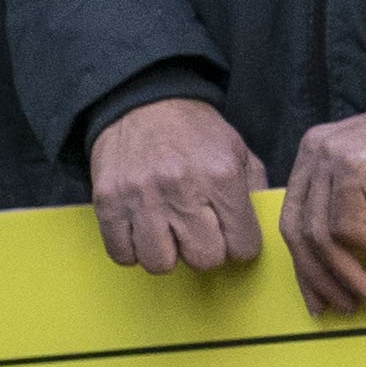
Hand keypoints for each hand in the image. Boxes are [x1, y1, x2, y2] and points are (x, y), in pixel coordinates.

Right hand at [90, 99, 266, 275]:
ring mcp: (141, 197)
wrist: (142, 102)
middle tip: (198, 233)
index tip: (231, 236)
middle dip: (204, 251)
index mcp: (221, 176)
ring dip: (166, 254)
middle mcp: (181, 189)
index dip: (240, 244)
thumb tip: (257, 232)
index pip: (243, 245)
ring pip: (160, 264)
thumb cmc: (193, 132)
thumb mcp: (237, 151)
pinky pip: (122, 255)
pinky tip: (141, 232)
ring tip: (167, 234)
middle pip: (204, 260)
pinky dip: (132, 250)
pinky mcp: (108, 203)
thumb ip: (253, 192)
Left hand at [280, 101, 365, 314]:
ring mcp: (331, 157)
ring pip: (324, 236)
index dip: (304, 266)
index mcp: (311, 155)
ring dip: (351, 275)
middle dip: (320, 277)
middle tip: (344, 307)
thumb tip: (325, 261)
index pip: (292, 221)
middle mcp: (314, 152)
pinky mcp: (354, 167)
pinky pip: (349, 227)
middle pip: (299, 231)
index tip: (320, 299)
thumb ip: (340, 203)